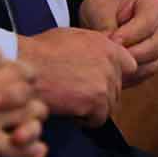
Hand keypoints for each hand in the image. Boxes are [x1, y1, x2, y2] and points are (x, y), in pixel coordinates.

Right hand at [0, 21, 48, 156]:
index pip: (0, 56)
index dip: (7, 63)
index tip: (10, 73)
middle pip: (20, 80)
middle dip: (27, 84)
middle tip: (29, 93)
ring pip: (26, 111)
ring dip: (33, 114)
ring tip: (32, 120)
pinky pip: (18, 145)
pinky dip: (29, 146)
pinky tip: (35, 148)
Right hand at [17, 25, 136, 125]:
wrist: (27, 65)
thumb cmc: (41, 51)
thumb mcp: (73, 36)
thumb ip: (94, 46)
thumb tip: (100, 54)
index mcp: (107, 46)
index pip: (130, 65)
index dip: (116, 75)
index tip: (101, 80)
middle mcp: (110, 63)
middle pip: (118, 88)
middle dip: (101, 94)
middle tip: (79, 94)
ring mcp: (104, 83)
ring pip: (109, 106)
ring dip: (92, 108)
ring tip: (71, 101)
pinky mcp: (96, 102)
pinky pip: (98, 119)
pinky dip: (84, 120)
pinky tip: (69, 110)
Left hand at [78, 0, 157, 86]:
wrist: (106, 16)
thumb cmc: (104, 7)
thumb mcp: (101, 9)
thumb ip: (106, 25)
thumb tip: (110, 47)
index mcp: (154, 4)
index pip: (148, 23)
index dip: (130, 35)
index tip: (112, 42)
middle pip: (156, 46)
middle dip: (132, 55)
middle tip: (111, 60)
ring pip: (153, 63)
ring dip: (131, 69)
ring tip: (110, 69)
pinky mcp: (155, 61)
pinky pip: (146, 74)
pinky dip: (131, 77)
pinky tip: (113, 76)